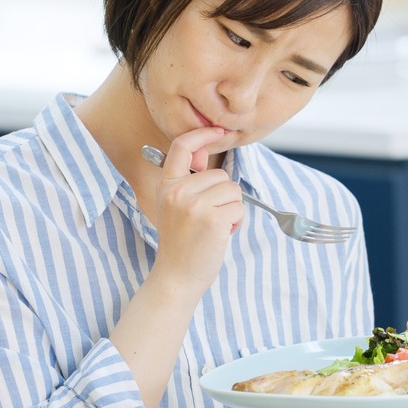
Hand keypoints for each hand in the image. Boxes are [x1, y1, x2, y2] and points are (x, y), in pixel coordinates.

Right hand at [153, 127, 244, 291]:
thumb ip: (190, 181)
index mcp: (167, 185)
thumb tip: (205, 151)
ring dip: (231, 209)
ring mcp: (195, 205)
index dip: (202, 135)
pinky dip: (236, 222)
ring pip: (233, 191)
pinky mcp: (213, 220)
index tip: (218, 130)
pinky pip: (240, 208)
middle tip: (208, 219)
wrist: (176, 277)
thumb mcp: (176, 206)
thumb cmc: (181, 243)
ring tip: (214, 227)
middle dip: (224, 196)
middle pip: (220, 175)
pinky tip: (220, 235)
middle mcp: (178, 192)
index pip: (182, 146)